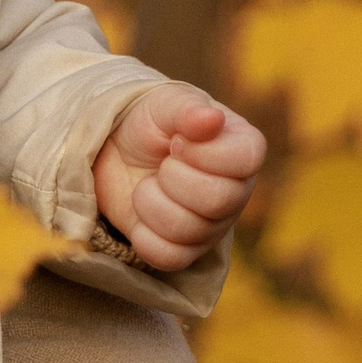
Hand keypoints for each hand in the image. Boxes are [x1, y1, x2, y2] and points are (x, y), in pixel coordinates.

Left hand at [92, 80, 265, 271]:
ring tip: (147, 185)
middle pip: (218, 201)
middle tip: (161, 164)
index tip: (177, 141)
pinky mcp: (186, 250)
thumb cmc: (149, 123)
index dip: (203, 153)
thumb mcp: (163, 105)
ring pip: (189, 231)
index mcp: (243, 150)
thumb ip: (186, 109)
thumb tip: (212, 118)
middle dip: (173, 178)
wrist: (116, 153)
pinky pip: (170, 257)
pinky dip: (144, 235)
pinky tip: (141, 214)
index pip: (245, 160)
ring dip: (151, 203)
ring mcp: (213, 225)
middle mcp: (237, 191)